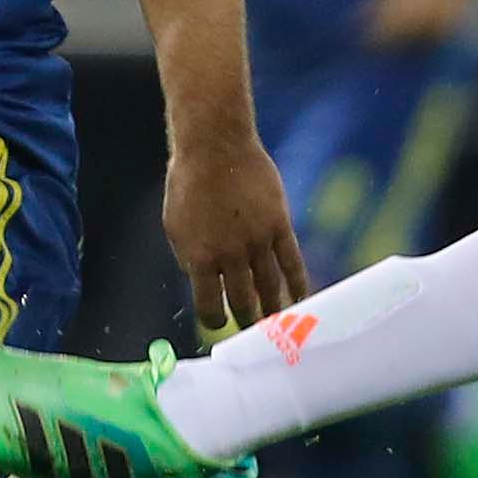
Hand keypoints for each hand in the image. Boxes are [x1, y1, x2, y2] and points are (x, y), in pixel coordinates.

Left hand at [165, 127, 307, 331]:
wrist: (215, 146)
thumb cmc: (190, 184)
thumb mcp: (176, 226)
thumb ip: (189, 259)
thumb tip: (205, 285)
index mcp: (199, 258)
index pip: (210, 307)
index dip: (215, 320)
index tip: (220, 322)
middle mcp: (229, 254)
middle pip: (243, 302)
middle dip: (247, 322)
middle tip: (252, 331)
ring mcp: (257, 240)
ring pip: (270, 288)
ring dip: (274, 310)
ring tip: (277, 323)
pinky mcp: (279, 225)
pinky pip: (292, 263)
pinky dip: (298, 284)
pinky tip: (300, 298)